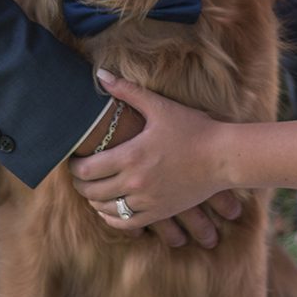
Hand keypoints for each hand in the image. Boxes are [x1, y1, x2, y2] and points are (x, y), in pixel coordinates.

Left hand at [69, 70, 244, 235]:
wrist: (223, 156)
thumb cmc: (193, 128)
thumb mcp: (159, 107)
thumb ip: (127, 91)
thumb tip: (100, 73)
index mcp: (130, 156)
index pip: (86, 169)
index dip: (73, 167)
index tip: (73, 161)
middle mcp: (135, 182)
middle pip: (91, 191)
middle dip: (80, 184)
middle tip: (79, 175)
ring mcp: (147, 201)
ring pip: (105, 209)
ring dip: (94, 200)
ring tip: (93, 189)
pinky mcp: (159, 212)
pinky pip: (126, 223)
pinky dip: (112, 217)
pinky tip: (110, 208)